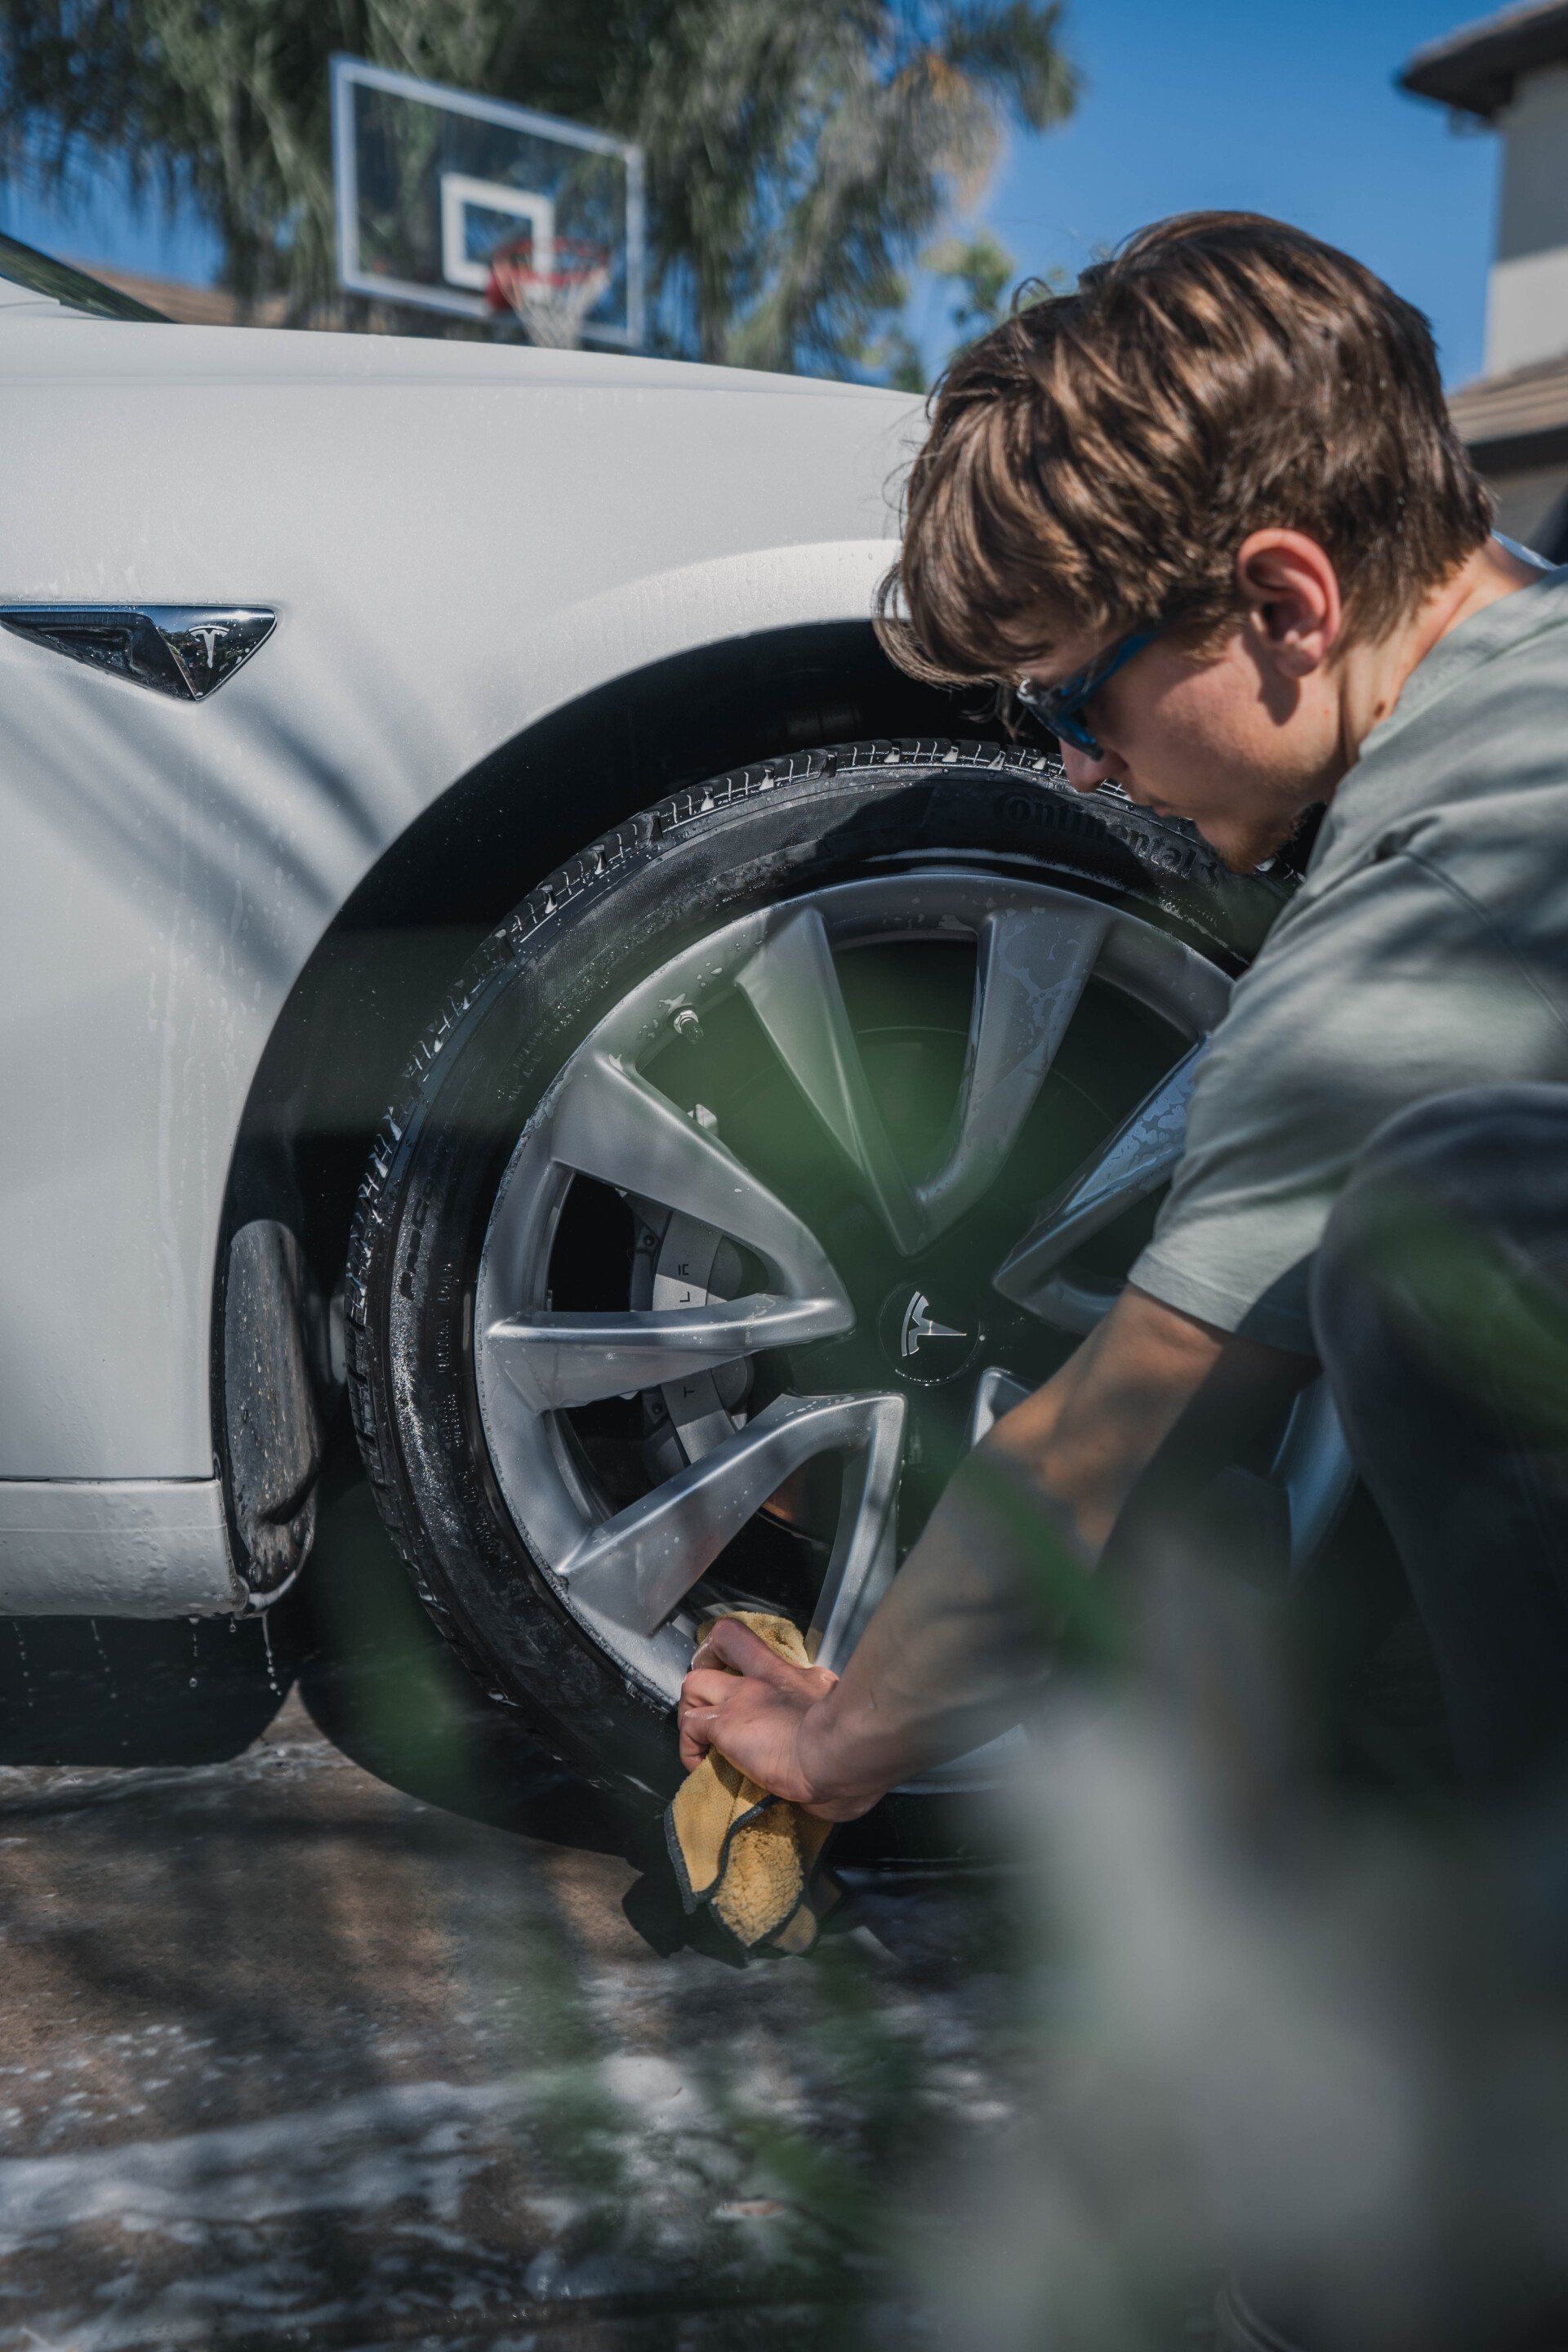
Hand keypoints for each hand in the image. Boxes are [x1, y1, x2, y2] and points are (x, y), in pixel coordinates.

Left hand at [677, 1618, 877, 1820]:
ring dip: (693, 1710)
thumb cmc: (855, 1749)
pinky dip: (689, 1748)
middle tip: (708, 1693)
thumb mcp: (843, 1720)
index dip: (745, 1657)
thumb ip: (828, 1719)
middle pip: (724, 1639)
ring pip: (694, 1683)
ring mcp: (743, 1697)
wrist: (842, 1754)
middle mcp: (769, 1678)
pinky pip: (690, 1727)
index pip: (769, 1650)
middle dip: (708, 1659)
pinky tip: (701, 1766)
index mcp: (800, 1679)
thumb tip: (830, 1744)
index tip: (741, 1677)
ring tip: (702, 1740)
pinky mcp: (726, 1723)